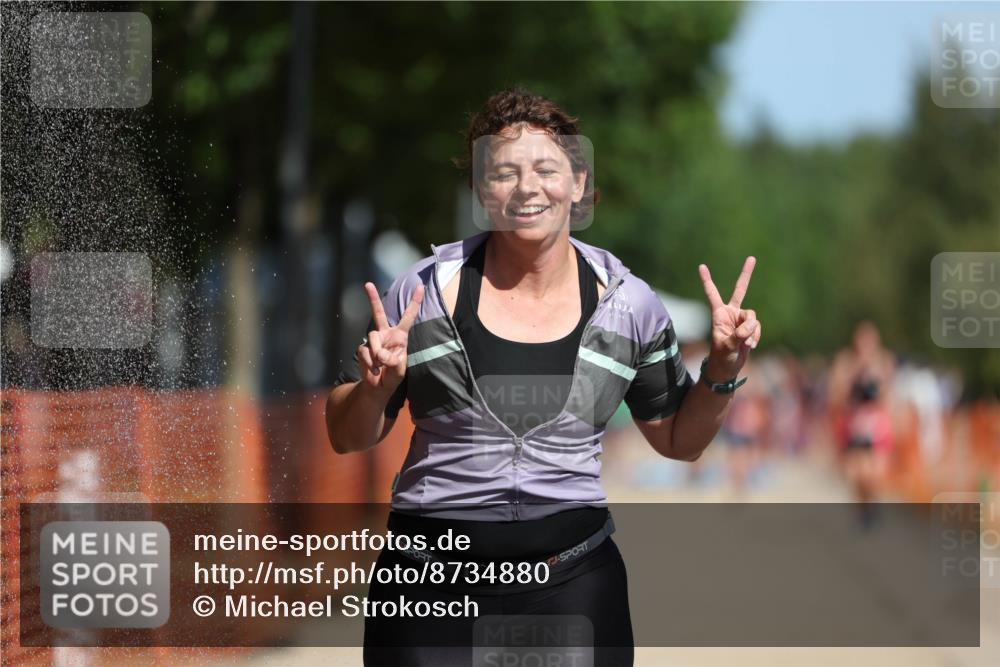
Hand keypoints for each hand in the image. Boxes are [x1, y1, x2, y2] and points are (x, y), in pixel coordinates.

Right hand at [358, 282, 423, 392]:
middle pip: (378, 313)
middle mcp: (386, 334)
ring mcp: (373, 341)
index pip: (408, 317)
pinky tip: (374, 370)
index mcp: (400, 336)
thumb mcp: (399, 370)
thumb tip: (380, 354)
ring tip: (381, 365)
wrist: (378, 387)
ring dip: (377, 353)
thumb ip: (393, 361)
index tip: (420, 287)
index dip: (415, 302)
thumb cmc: (393, 376)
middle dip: (373, 298)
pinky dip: (370, 363)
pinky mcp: (363, 348)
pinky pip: (365, 351)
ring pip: (372, 337)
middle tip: (367, 284)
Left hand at [698, 257, 760, 378]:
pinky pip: (757, 327)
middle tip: (752, 258)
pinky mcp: (749, 328)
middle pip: (740, 290)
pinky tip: (750, 346)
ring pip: (753, 317)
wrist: (728, 368)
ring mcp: (741, 320)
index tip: (701, 266)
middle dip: (746, 274)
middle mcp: (730, 314)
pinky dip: (756, 336)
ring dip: (751, 331)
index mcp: (719, 315)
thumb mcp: (727, 347)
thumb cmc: (722, 358)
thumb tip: (750, 327)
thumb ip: (739, 335)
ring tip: (745, 343)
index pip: (712, 294)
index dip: (707, 280)